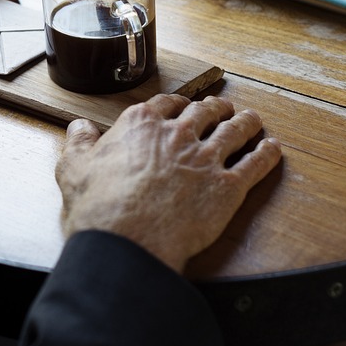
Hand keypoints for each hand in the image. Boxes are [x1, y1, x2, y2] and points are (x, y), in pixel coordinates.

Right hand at [57, 94, 281, 272]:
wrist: (128, 241)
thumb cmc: (99, 208)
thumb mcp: (73, 168)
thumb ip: (79, 143)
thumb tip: (80, 127)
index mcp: (142, 125)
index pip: (167, 104)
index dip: (178, 105)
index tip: (183, 106)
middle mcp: (178, 135)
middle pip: (205, 112)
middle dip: (217, 108)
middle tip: (223, 108)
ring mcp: (207, 159)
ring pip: (235, 131)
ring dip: (247, 123)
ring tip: (253, 120)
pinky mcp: (228, 188)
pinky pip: (255, 164)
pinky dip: (267, 154)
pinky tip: (272, 149)